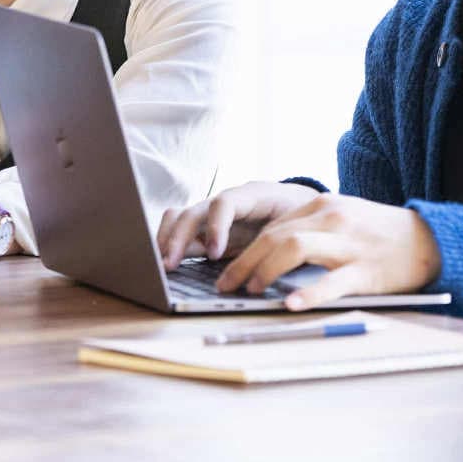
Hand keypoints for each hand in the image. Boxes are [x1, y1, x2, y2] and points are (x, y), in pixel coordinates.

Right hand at [156, 180, 322, 269]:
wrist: (300, 204)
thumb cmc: (300, 215)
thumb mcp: (297, 225)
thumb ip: (283, 239)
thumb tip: (275, 263)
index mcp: (251, 196)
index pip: (224, 203)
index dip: (215, 227)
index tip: (214, 253)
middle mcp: (225, 201)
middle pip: (193, 211)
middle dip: (178, 237)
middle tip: (171, 264)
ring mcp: (213, 213)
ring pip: (179, 217)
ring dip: (167, 240)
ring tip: (162, 266)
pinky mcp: (206, 228)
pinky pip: (180, 231)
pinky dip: (170, 245)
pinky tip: (167, 264)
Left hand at [179, 189, 441, 310]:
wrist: (431, 238)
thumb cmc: (379, 233)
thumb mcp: (340, 218)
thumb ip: (307, 228)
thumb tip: (267, 251)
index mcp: (320, 207)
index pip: (270, 228)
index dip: (243, 250)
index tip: (224, 271)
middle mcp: (330, 219)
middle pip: (274, 237)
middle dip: (243, 263)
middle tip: (225, 286)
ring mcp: (348, 243)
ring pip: (294, 249)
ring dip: (265, 271)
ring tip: (250, 292)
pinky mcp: (366, 269)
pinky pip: (333, 281)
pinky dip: (309, 293)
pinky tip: (290, 305)